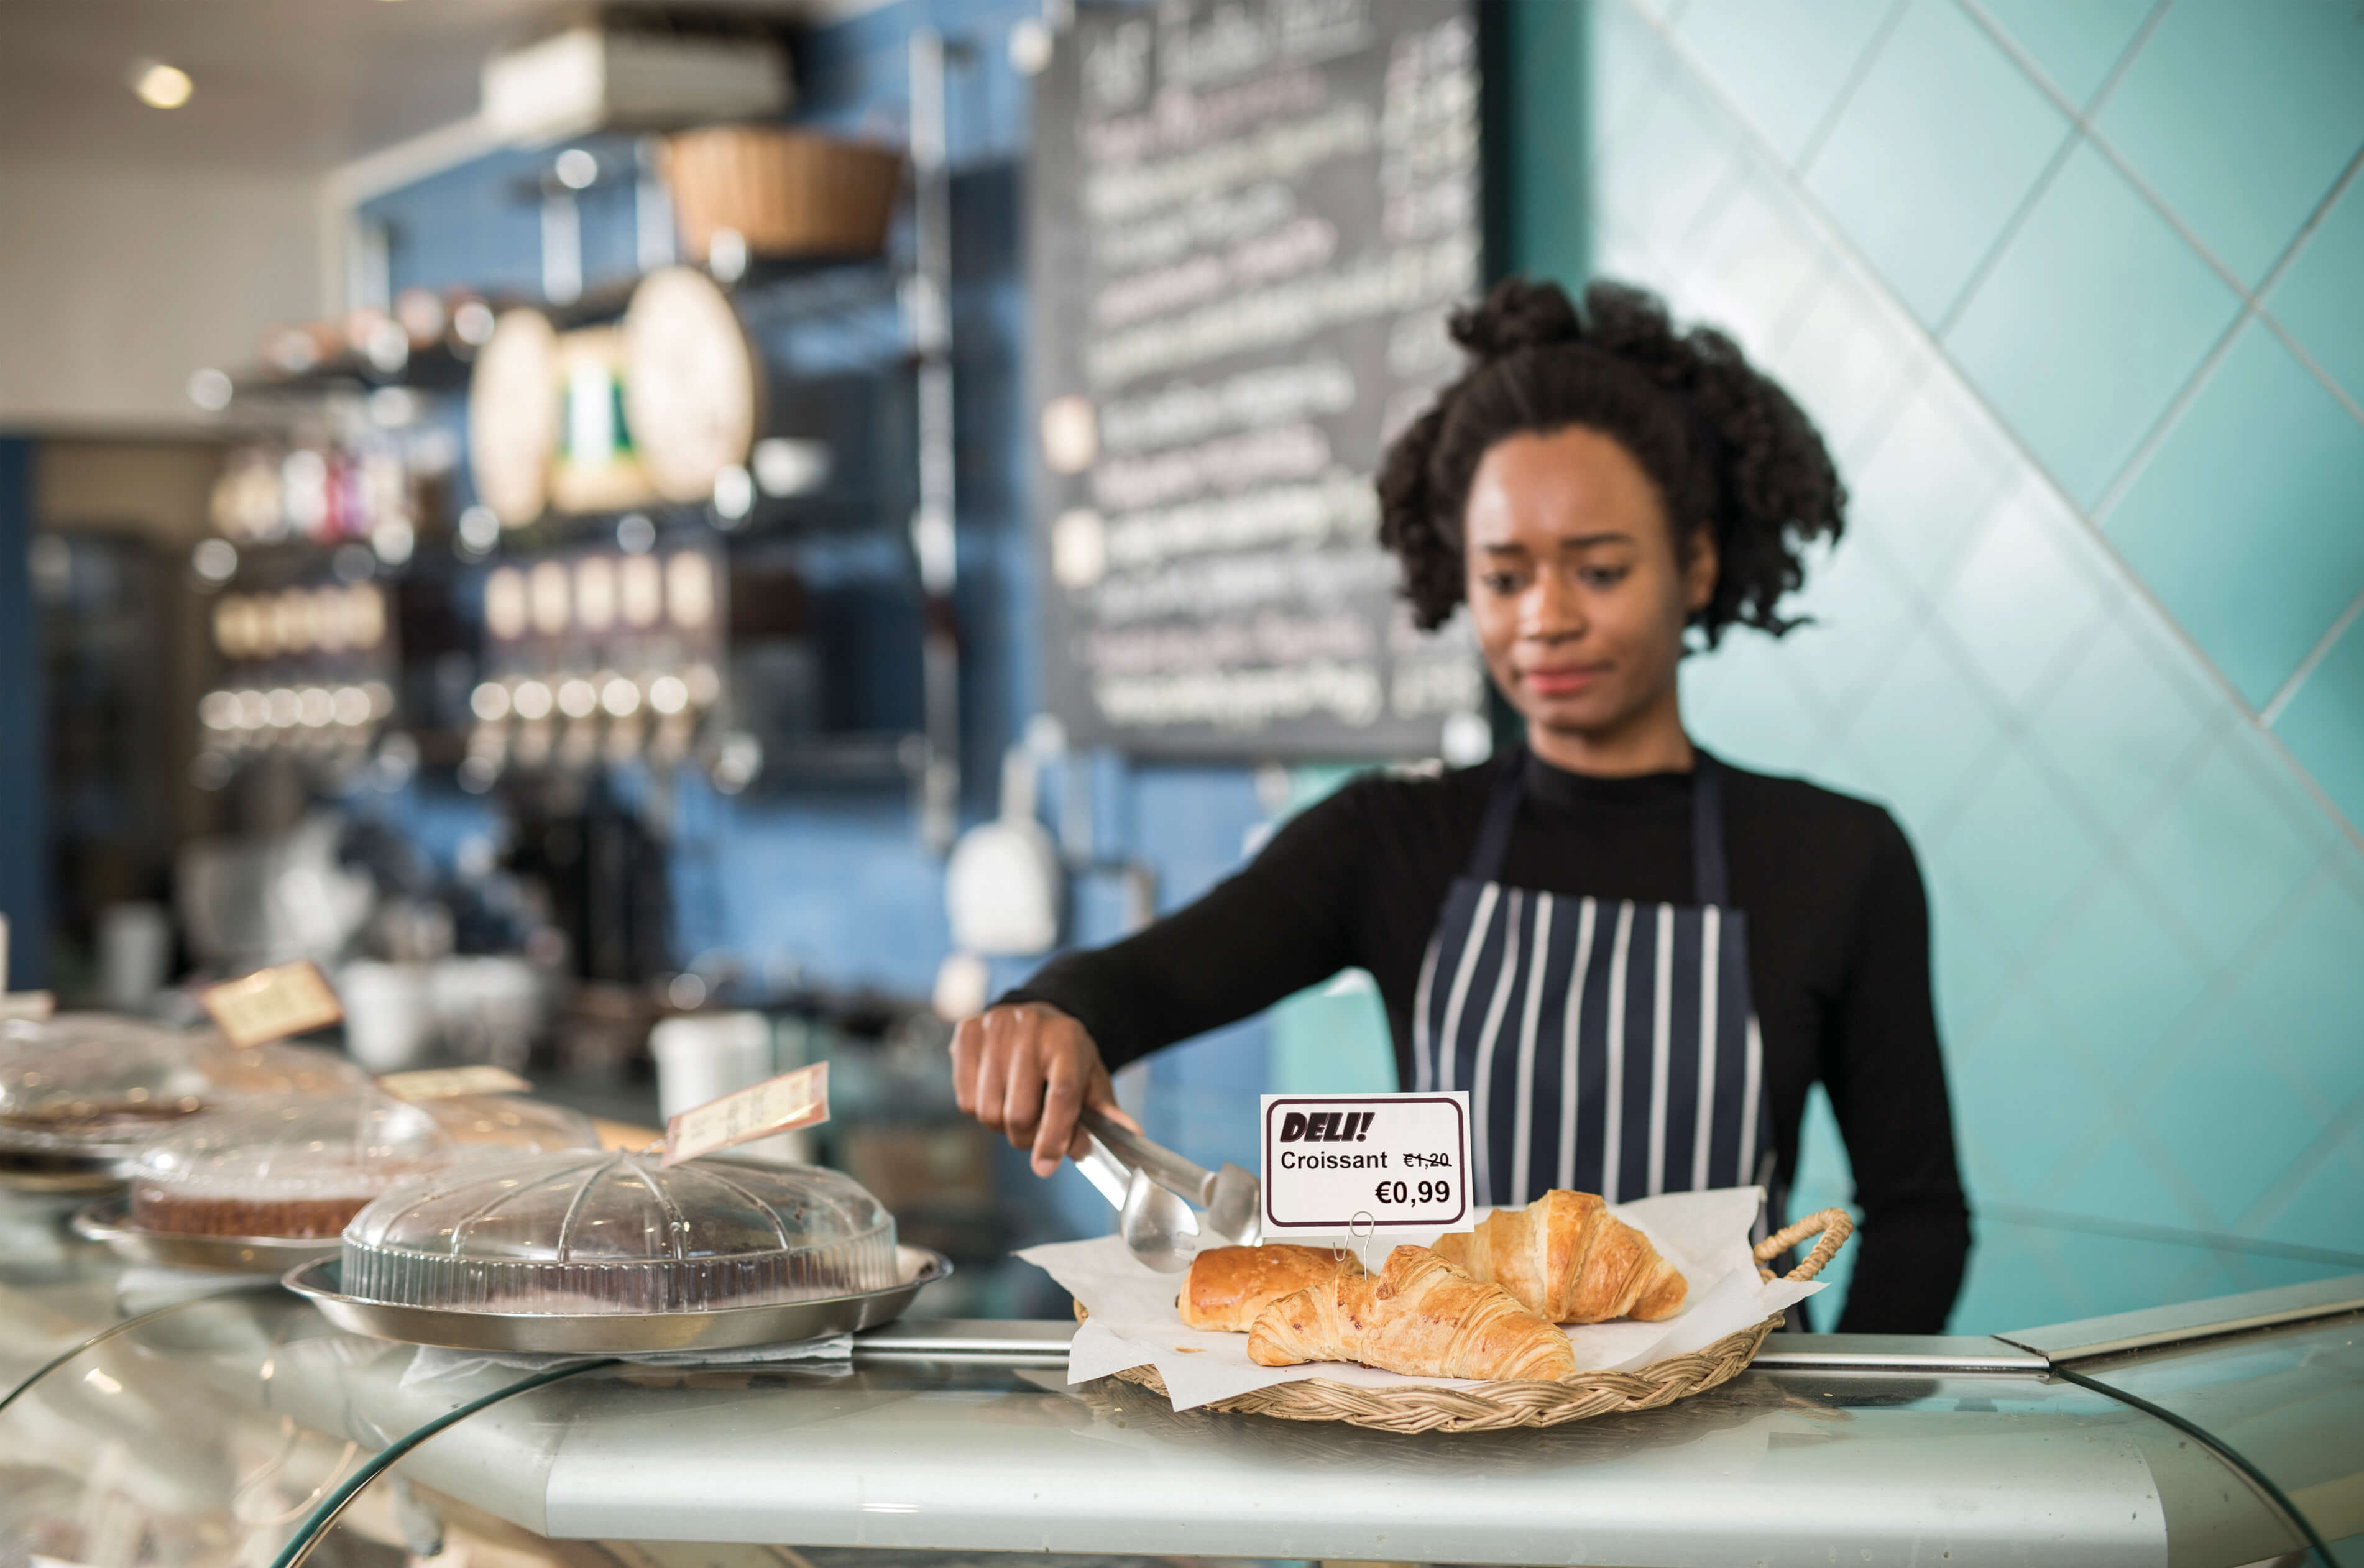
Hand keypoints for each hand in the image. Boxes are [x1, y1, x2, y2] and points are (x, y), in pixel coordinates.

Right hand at [950, 1001, 1131, 1177]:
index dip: (1055, 1137)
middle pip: (1020, 1112)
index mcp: (1067, 1040)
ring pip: (988, 1110)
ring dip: (1002, 1126)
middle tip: (1035, 1135)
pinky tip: (995, 1094)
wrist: (1035, 1015)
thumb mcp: (1091, 1077)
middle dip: (1027, 1138)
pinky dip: (979, 1110)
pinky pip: (964, 1100)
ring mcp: (994, 1028)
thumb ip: (1105, 1110)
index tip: (1046, 1166)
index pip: (1061, 1097)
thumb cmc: (1066, 1054)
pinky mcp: (966, 1033)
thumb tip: (1131, 1135)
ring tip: (1016, 1109)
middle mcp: (1030, 1029)